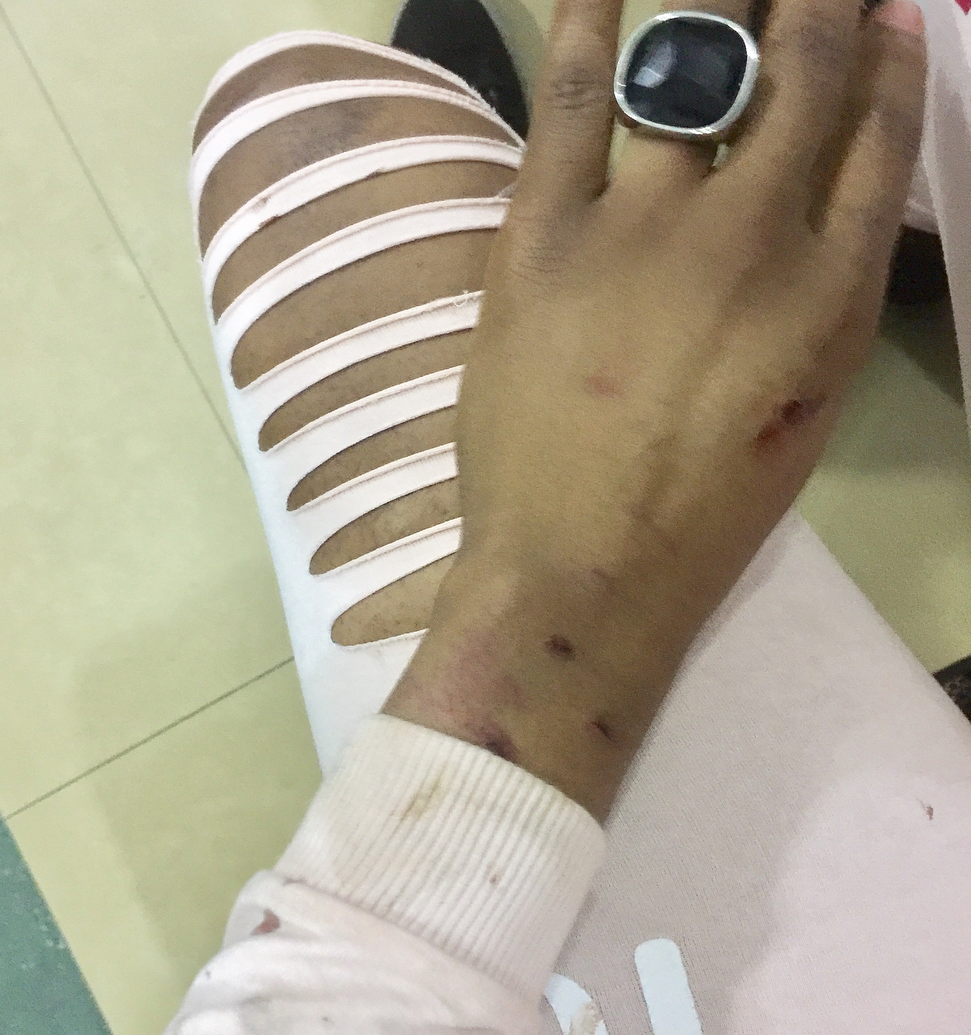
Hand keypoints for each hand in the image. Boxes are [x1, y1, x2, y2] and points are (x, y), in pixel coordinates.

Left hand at [385, 0, 926, 817]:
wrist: (576, 575)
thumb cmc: (699, 519)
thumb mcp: (803, 414)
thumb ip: (824, 300)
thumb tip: (822, 208)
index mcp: (833, 292)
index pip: (884, 135)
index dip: (891, 56)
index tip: (887, 11)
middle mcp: (754, 233)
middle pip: (805, 70)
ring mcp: (645, 224)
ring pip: (698, 62)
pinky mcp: (545, 234)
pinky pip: (573, 96)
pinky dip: (590, 21)